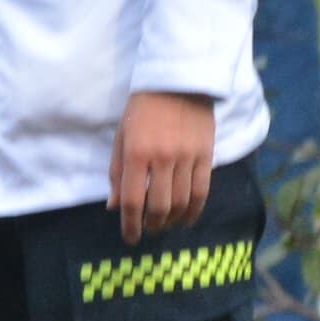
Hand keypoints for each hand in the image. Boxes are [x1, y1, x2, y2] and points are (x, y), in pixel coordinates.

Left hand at [113, 91, 216, 243]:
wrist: (179, 81)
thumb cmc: (143, 108)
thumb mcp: (122, 137)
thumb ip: (117, 173)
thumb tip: (114, 207)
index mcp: (136, 153)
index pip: (133, 201)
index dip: (130, 226)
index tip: (130, 238)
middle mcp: (162, 158)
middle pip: (159, 207)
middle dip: (152, 225)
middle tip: (148, 230)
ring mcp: (187, 158)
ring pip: (182, 203)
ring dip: (173, 221)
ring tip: (166, 225)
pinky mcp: (205, 155)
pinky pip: (202, 192)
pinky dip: (194, 210)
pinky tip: (187, 219)